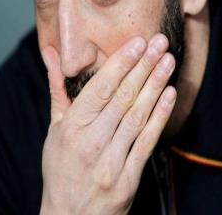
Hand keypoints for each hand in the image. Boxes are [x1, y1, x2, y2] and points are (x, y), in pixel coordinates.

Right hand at [40, 34, 176, 214]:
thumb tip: (51, 52)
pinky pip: (147, 142)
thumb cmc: (60, 168)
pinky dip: (160, 117)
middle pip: (122, 98)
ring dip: (156, 85)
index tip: (138, 42)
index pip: (99, 88)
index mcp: (70, 128)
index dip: (121, 63)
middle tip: (159, 43)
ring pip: (137, 116)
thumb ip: (58, 88)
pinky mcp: (128, 179)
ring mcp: (110, 162)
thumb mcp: (54, 128)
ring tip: (168, 62)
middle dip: (143, 66)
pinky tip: (170, 94)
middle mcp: (90, 143)